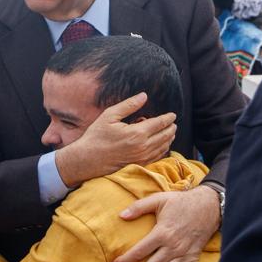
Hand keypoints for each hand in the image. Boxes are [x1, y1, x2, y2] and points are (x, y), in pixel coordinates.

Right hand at [54, 93, 175, 187]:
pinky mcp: (139, 165)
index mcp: (137, 133)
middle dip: (171, 128)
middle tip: (173, 123)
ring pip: (163, 147)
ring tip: (170, 133)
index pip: (159, 123)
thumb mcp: (110, 115)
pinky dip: (163, 150)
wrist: (87, 160)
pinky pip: (157, 157)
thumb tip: (144, 96)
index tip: (173, 115)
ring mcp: (142, 158)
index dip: (168, 118)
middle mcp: (143, 147)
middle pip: (165, 136)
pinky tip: (162, 146)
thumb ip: (129, 105)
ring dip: (169, 139)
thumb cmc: (96, 136)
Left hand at [112, 183, 220, 261]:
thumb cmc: (181, 202)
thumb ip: (139, 207)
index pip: (140, 250)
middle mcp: (172, 247)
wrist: (208, 205)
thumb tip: (121, 215)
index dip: (127, 259)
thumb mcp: (159, 199)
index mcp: (162, 233)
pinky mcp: (194, 257)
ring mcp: (184, 254)